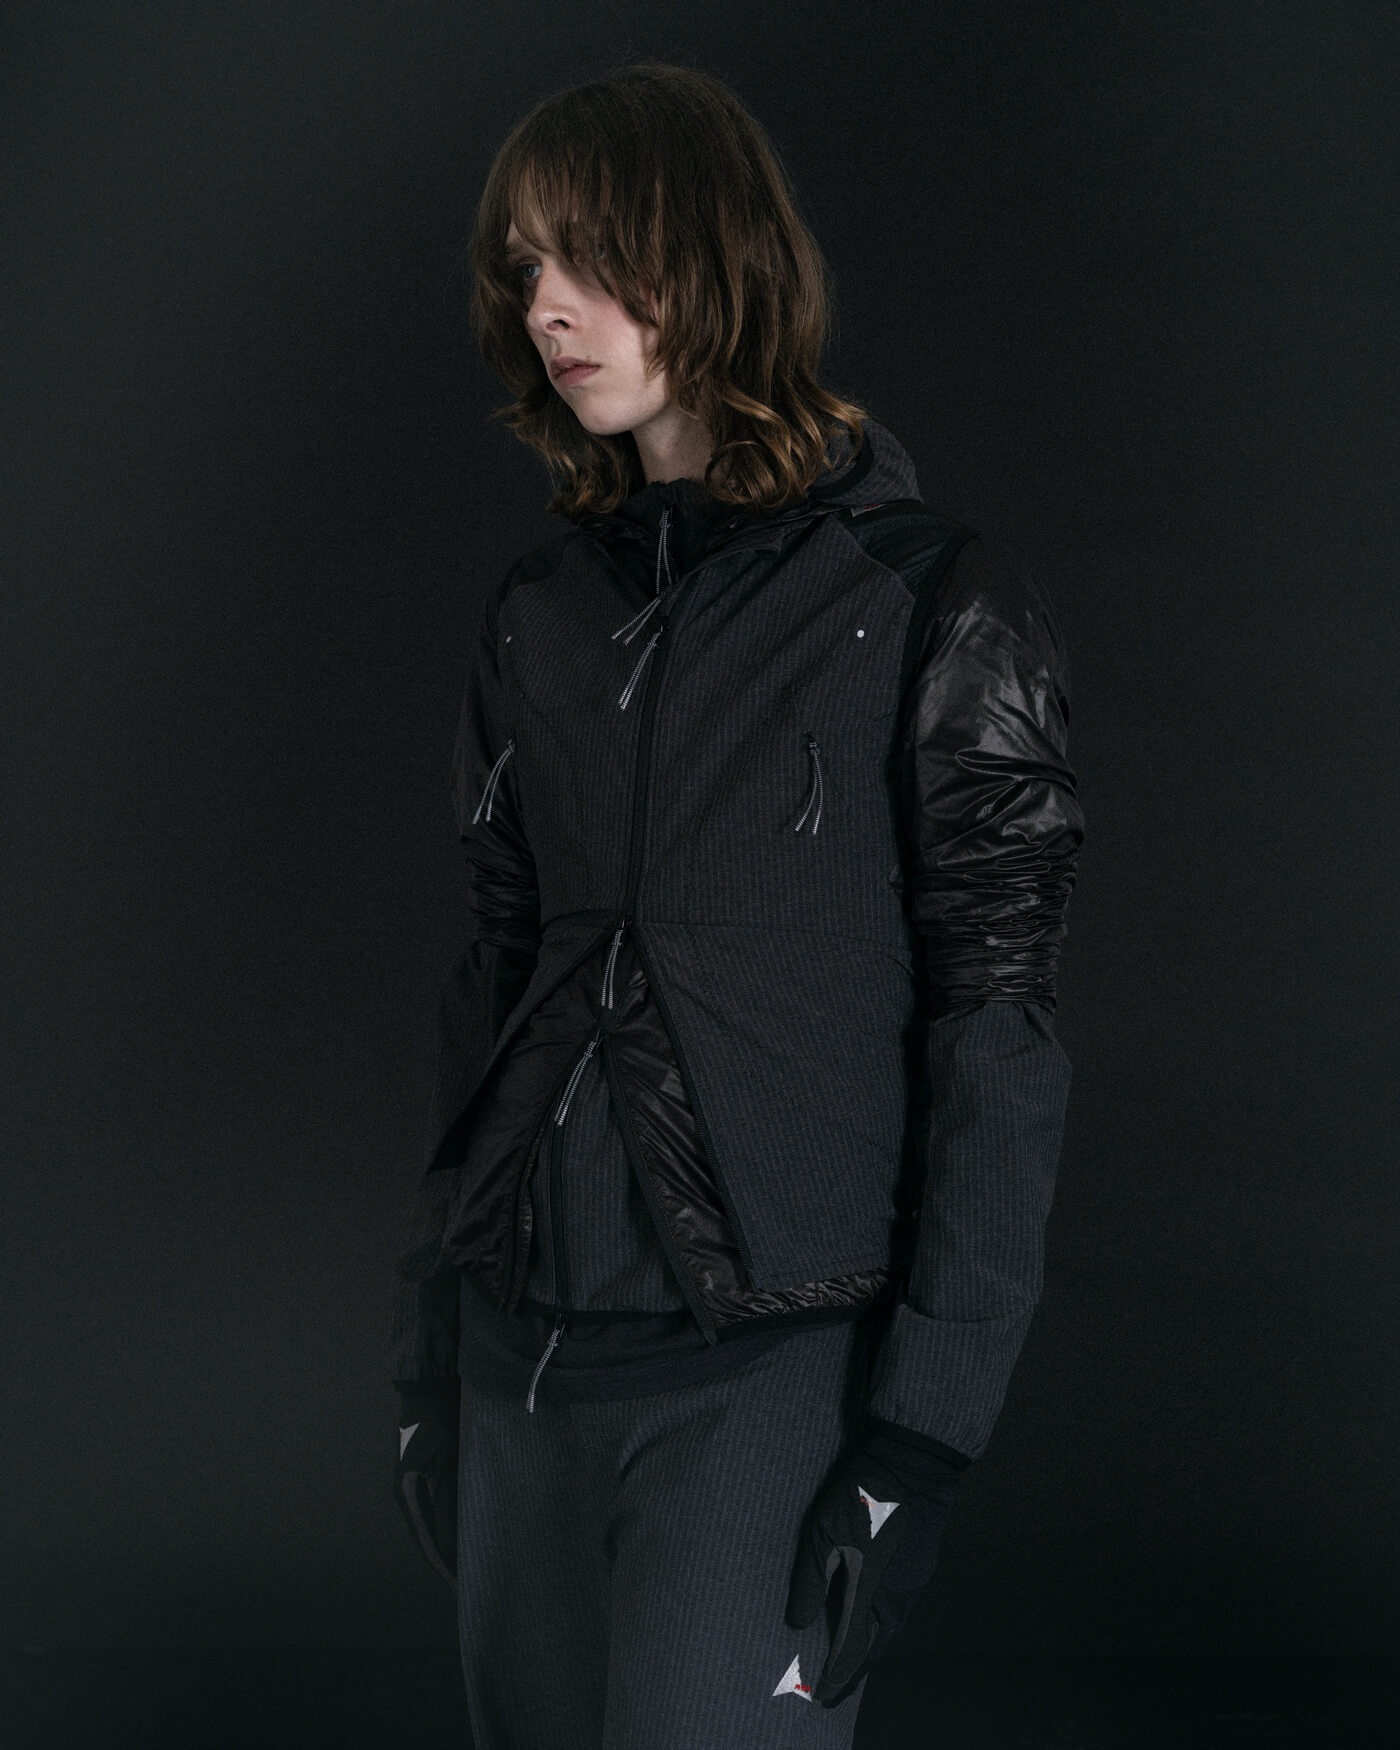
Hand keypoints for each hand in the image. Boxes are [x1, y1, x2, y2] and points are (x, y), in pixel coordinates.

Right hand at [395, 1383, 459, 1587]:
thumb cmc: (439, 1420)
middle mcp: (411, 1496)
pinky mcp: (433, 1474)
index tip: (466, 1591)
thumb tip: (453, 1550)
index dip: (446, 1570)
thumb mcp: (447, 1464)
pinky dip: (459, 1523)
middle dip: (453, 1562)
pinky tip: (476, 1528)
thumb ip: (449, 1506)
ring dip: (457, 1543)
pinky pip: (445, 1508)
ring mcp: (420, 1485)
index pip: (429, 1546)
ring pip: (440, 1525)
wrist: (432, 1384)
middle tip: (477, 1582)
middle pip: (433, 1540)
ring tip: (481, 1561)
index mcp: (408, 1497)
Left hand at [785, 1416, 967, 1705]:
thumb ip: (811, 1582)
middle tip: (838, 1688)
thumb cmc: (862, 1497)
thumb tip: (798, 1623)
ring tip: (855, 1657)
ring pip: (890, 1630)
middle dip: (855, 1672)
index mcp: (869, 1596)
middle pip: (875, 1649)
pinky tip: (875, 1616)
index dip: (836, 1679)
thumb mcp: (823, 1534)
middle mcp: (895, 1600)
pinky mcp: (920, 1567)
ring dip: (872, 1647)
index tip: (822, 1699)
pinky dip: (884, 1623)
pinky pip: (900, 1608)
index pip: (851, 1653)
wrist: (915, 1466)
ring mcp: (913, 1584)